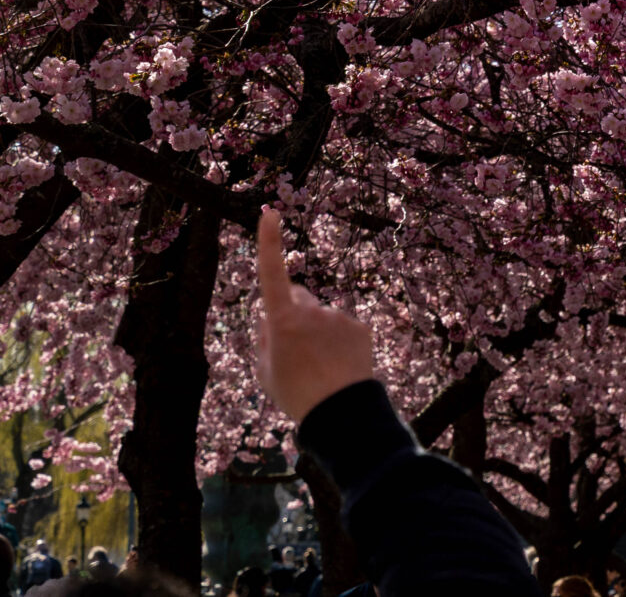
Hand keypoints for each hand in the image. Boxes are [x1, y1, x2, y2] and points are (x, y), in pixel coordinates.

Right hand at [254, 207, 377, 422]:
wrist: (341, 413)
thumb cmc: (295, 394)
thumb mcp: (265, 371)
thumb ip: (265, 338)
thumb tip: (270, 317)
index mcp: (283, 321)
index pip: (272, 274)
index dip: (269, 242)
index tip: (270, 213)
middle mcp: (312, 311)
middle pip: (297, 300)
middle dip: (293, 314)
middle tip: (294, 351)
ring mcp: (338, 317)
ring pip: (321, 318)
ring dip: (318, 334)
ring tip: (319, 368)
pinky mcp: (359, 326)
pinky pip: (343, 328)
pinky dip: (339, 342)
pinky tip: (339, 366)